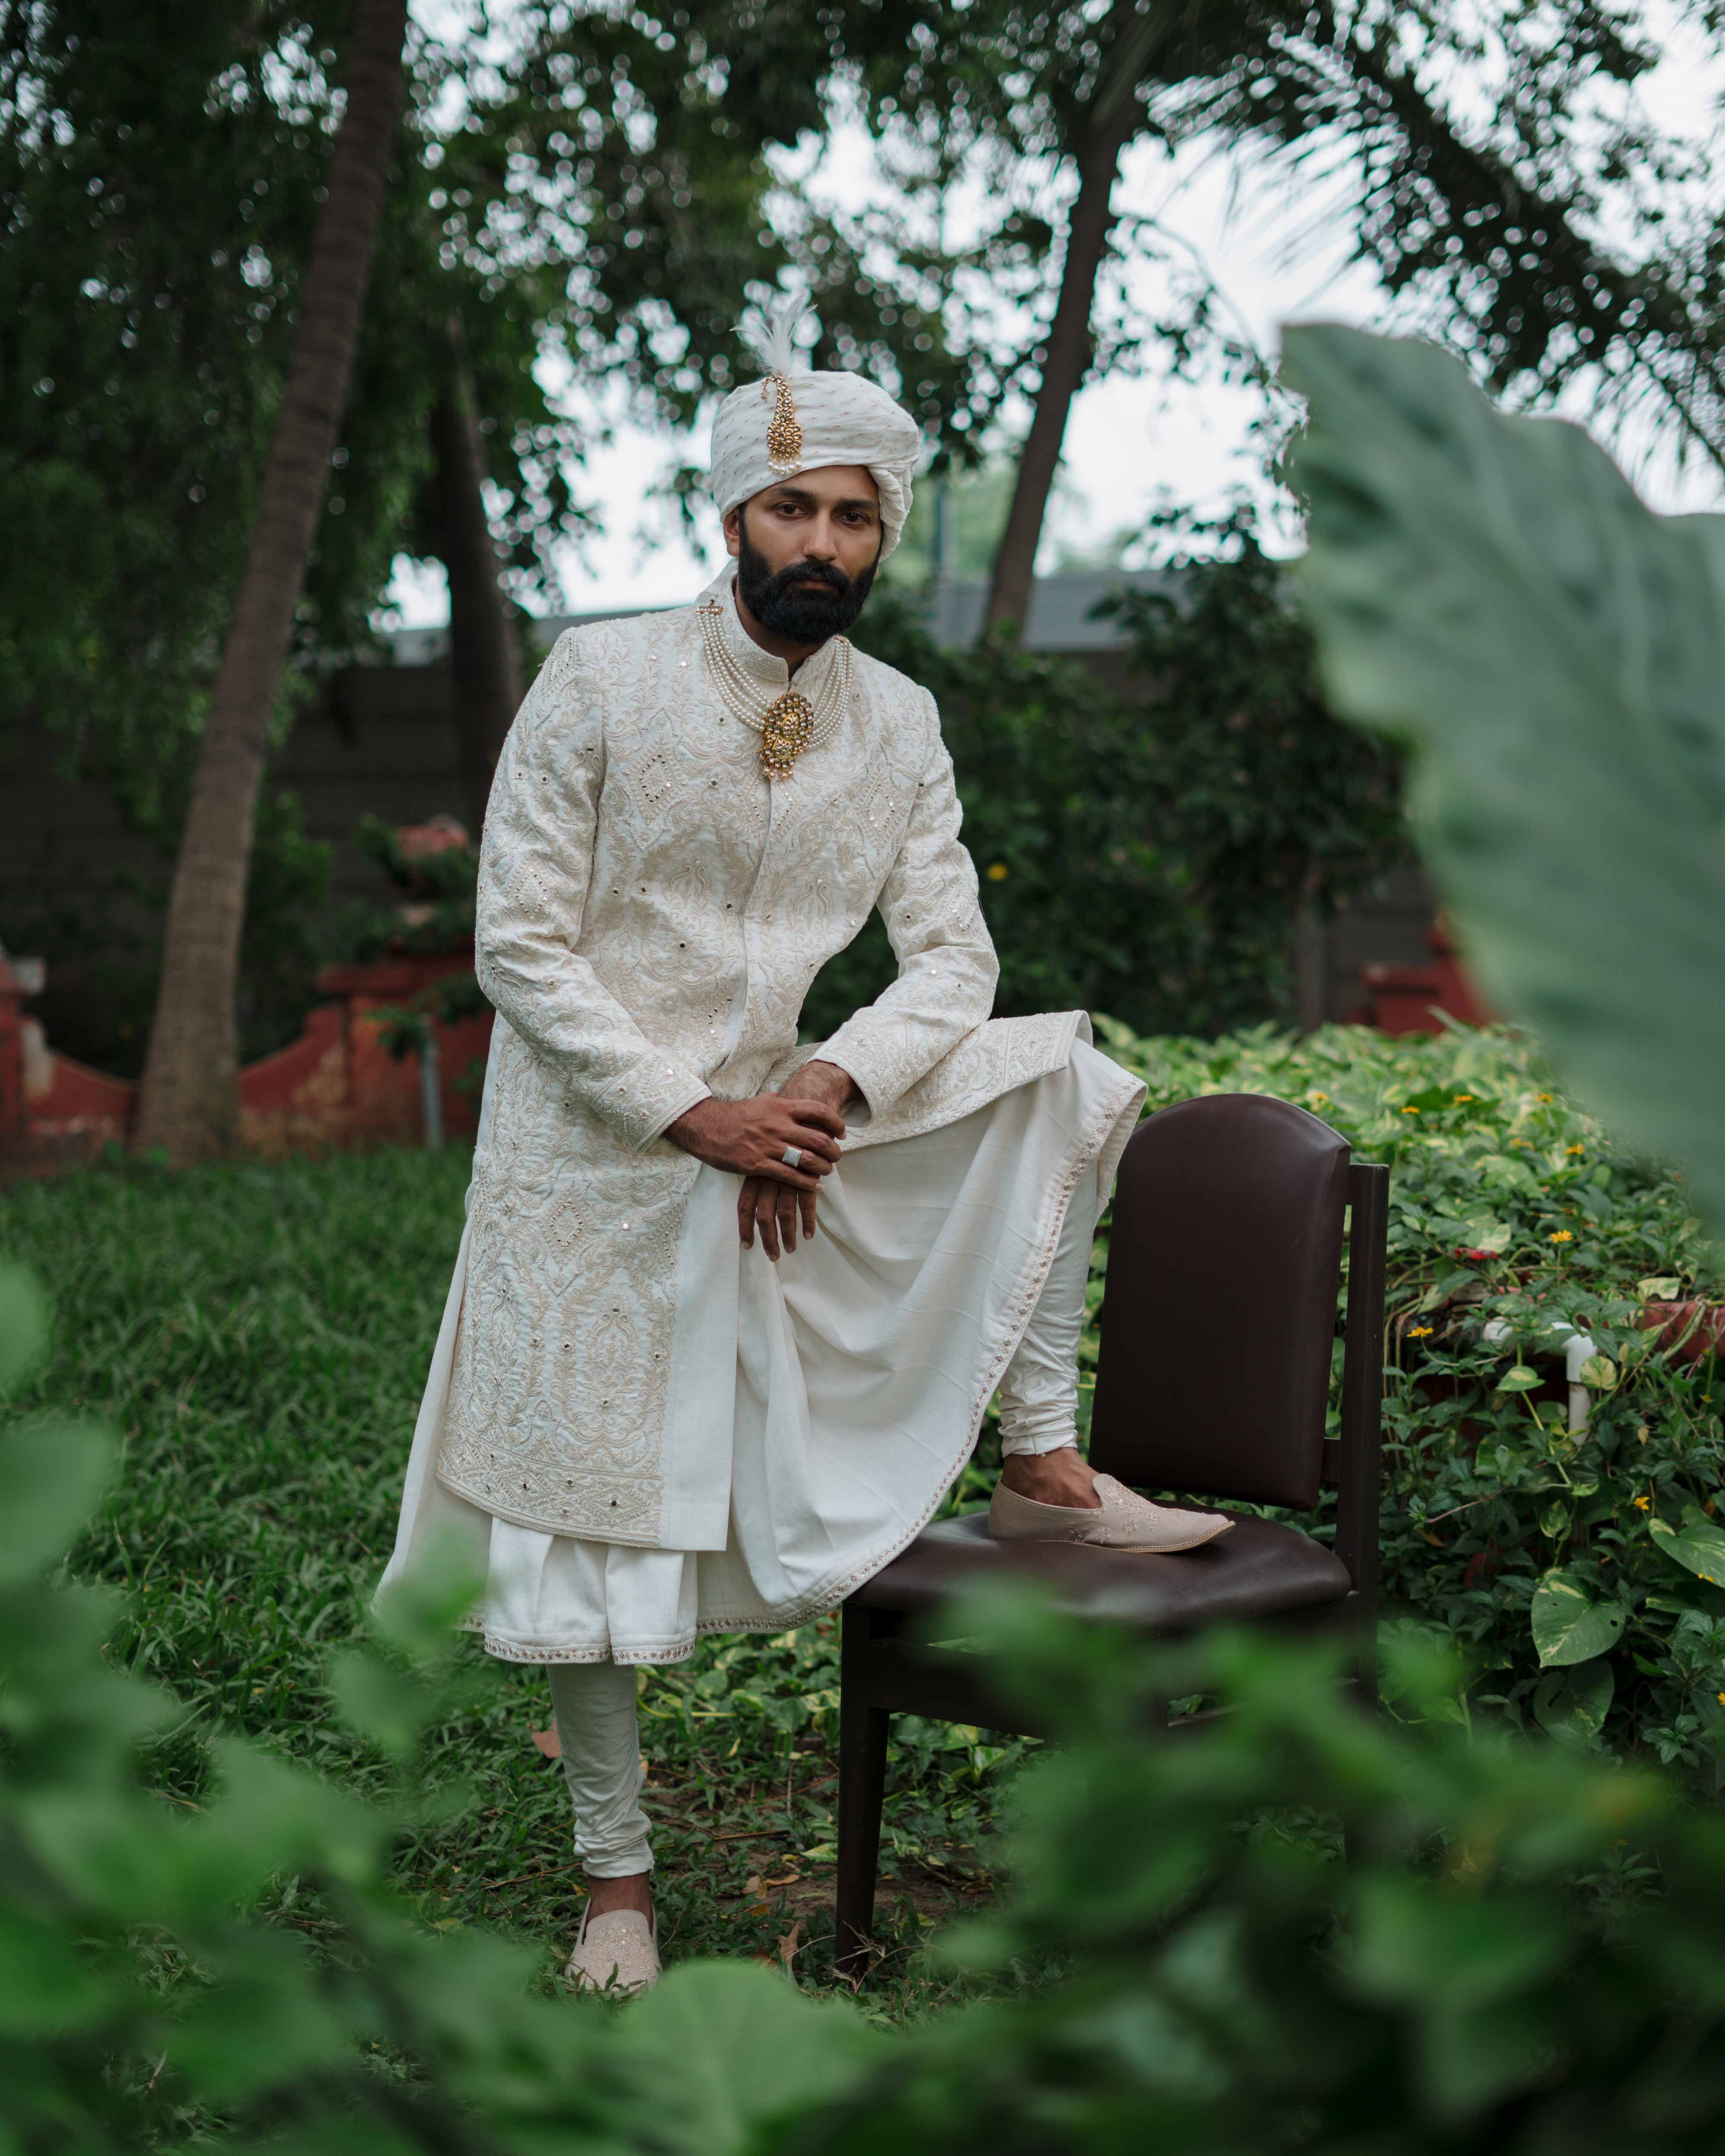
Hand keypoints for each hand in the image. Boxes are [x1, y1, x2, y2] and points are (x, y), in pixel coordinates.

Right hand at [664, 1084, 846, 1258]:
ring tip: (827, 1171)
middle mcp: (778, 1125)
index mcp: (781, 1108)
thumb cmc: (738, 1115)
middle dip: (833, 1150)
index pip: (818, 1111)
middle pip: (818, 1138)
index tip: (842, 1132)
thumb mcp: (763, 1101)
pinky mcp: (757, 1164)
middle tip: (837, 1156)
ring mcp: (768, 1146)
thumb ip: (783, 1102)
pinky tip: (815, 1185)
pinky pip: (789, 1176)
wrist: (708, 1128)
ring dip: (823, 1168)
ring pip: (806, 1159)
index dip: (836, 1122)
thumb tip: (800, 1102)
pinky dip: (806, 1182)